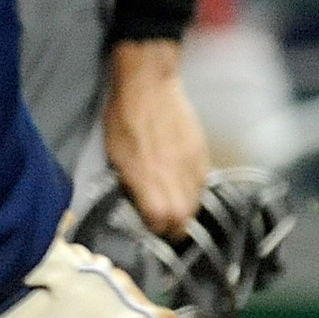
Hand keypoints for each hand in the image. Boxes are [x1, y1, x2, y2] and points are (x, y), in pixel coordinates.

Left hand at [103, 39, 208, 236]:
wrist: (149, 86)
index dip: (157, 231)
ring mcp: (191, 164)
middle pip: (183, 218)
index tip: (151, 231)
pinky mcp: (202, 154)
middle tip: (164, 228)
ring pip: (196, 204)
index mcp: (146, 176)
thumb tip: (138, 206)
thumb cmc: (124, 117)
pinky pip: (203, 184)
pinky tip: (183, 190)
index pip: (161, 219)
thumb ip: (129, 184)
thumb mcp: (115, 155)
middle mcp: (172, 174)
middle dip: (175, 229)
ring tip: (175, 212)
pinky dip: (194, 193)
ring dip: (186, 213)